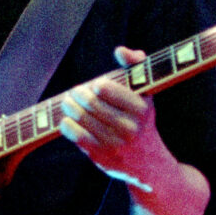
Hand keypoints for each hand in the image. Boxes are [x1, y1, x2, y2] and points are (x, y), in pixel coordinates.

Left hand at [58, 46, 171, 190]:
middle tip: (75, 92)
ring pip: (80, 117)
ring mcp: (113, 144)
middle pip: (89, 102)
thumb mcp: (146, 92)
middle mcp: (129, 128)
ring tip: (68, 102)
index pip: (105, 89)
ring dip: (69, 106)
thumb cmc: (141, 119)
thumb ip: (136, 64)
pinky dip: (66, 124)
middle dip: (77, 93)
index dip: (96, 85)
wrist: (148, 163)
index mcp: (141, 109)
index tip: (96, 86)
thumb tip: (119, 50)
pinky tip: (69, 119)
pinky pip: (74, 134)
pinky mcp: (100, 156)